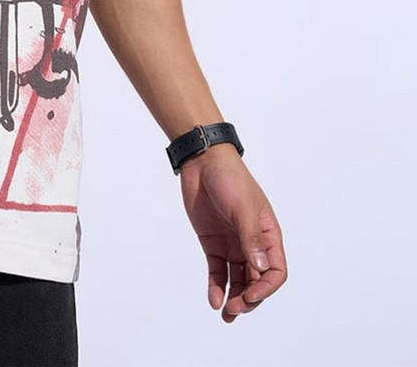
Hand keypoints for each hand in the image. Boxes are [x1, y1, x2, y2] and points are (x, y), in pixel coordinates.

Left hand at [178, 143, 286, 321]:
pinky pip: (218, 270)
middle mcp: (252, 244)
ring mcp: (232, 244)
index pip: (275, 271)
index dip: (265, 288)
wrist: (202, 162)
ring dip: (233, 298)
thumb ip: (251, 238)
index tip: (250, 295)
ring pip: (237, 280)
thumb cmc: (229, 179)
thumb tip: (260, 269)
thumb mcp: (243, 208)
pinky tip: (213, 299)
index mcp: (268, 235)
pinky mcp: (213, 243)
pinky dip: (217, 286)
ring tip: (225, 315)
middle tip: (234, 310)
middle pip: (256, 280)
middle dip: (248, 298)